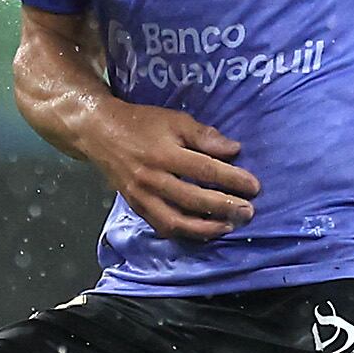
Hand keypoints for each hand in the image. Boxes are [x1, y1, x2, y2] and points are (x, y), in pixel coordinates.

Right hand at [82, 102, 258, 239]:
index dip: (232, 179)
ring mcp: (141, 197)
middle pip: (193, 199)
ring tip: (227, 226)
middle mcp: (151, 179)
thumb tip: (234, 150)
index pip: (204, 170)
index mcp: (164, 153)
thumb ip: (204, 136)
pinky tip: (201, 231)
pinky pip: (161, 226)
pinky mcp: (135, 207)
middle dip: (224, 208)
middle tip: (248, 212)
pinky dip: (183, 232)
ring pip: (175, 221)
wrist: (99, 133)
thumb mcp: (174, 120)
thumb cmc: (142, 123)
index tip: (254, 186)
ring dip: (204, 228)